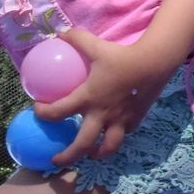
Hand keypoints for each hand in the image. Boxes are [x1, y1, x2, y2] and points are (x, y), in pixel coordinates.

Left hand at [35, 28, 181, 165]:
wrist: (156, 62)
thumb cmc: (123, 56)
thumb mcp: (97, 46)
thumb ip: (78, 39)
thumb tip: (61, 33)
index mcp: (88, 98)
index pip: (57, 113)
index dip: (42, 113)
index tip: (38, 110)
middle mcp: (101, 114)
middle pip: (81, 145)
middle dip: (67, 157)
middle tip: (56, 160)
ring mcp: (120, 119)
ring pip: (107, 147)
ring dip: (97, 153)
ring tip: (90, 153)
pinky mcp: (136, 118)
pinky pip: (125, 131)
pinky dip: (118, 134)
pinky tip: (115, 130)